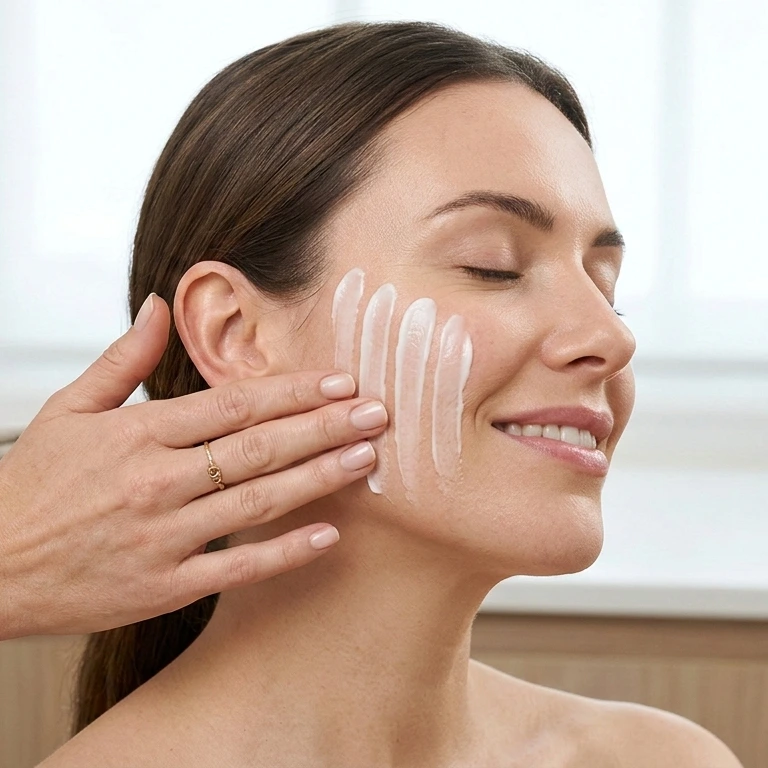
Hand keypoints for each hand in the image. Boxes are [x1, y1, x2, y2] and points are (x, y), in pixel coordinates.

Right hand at [0, 293, 385, 638]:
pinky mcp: (162, 587)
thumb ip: (121, 358)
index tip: (339, 381)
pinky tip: (328, 535)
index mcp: (138, 434)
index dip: (292, 391)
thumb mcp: (68, 410)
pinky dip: (283, 552)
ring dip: (318, 478)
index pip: (233, 405)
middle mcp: (156, 482)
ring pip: (256, 502)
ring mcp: (162, 537)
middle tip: (376, 413)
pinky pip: (235, 567)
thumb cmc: (32, 486)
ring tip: (365, 457)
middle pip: (258, 448)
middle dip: (323, 428)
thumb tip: (157, 305)